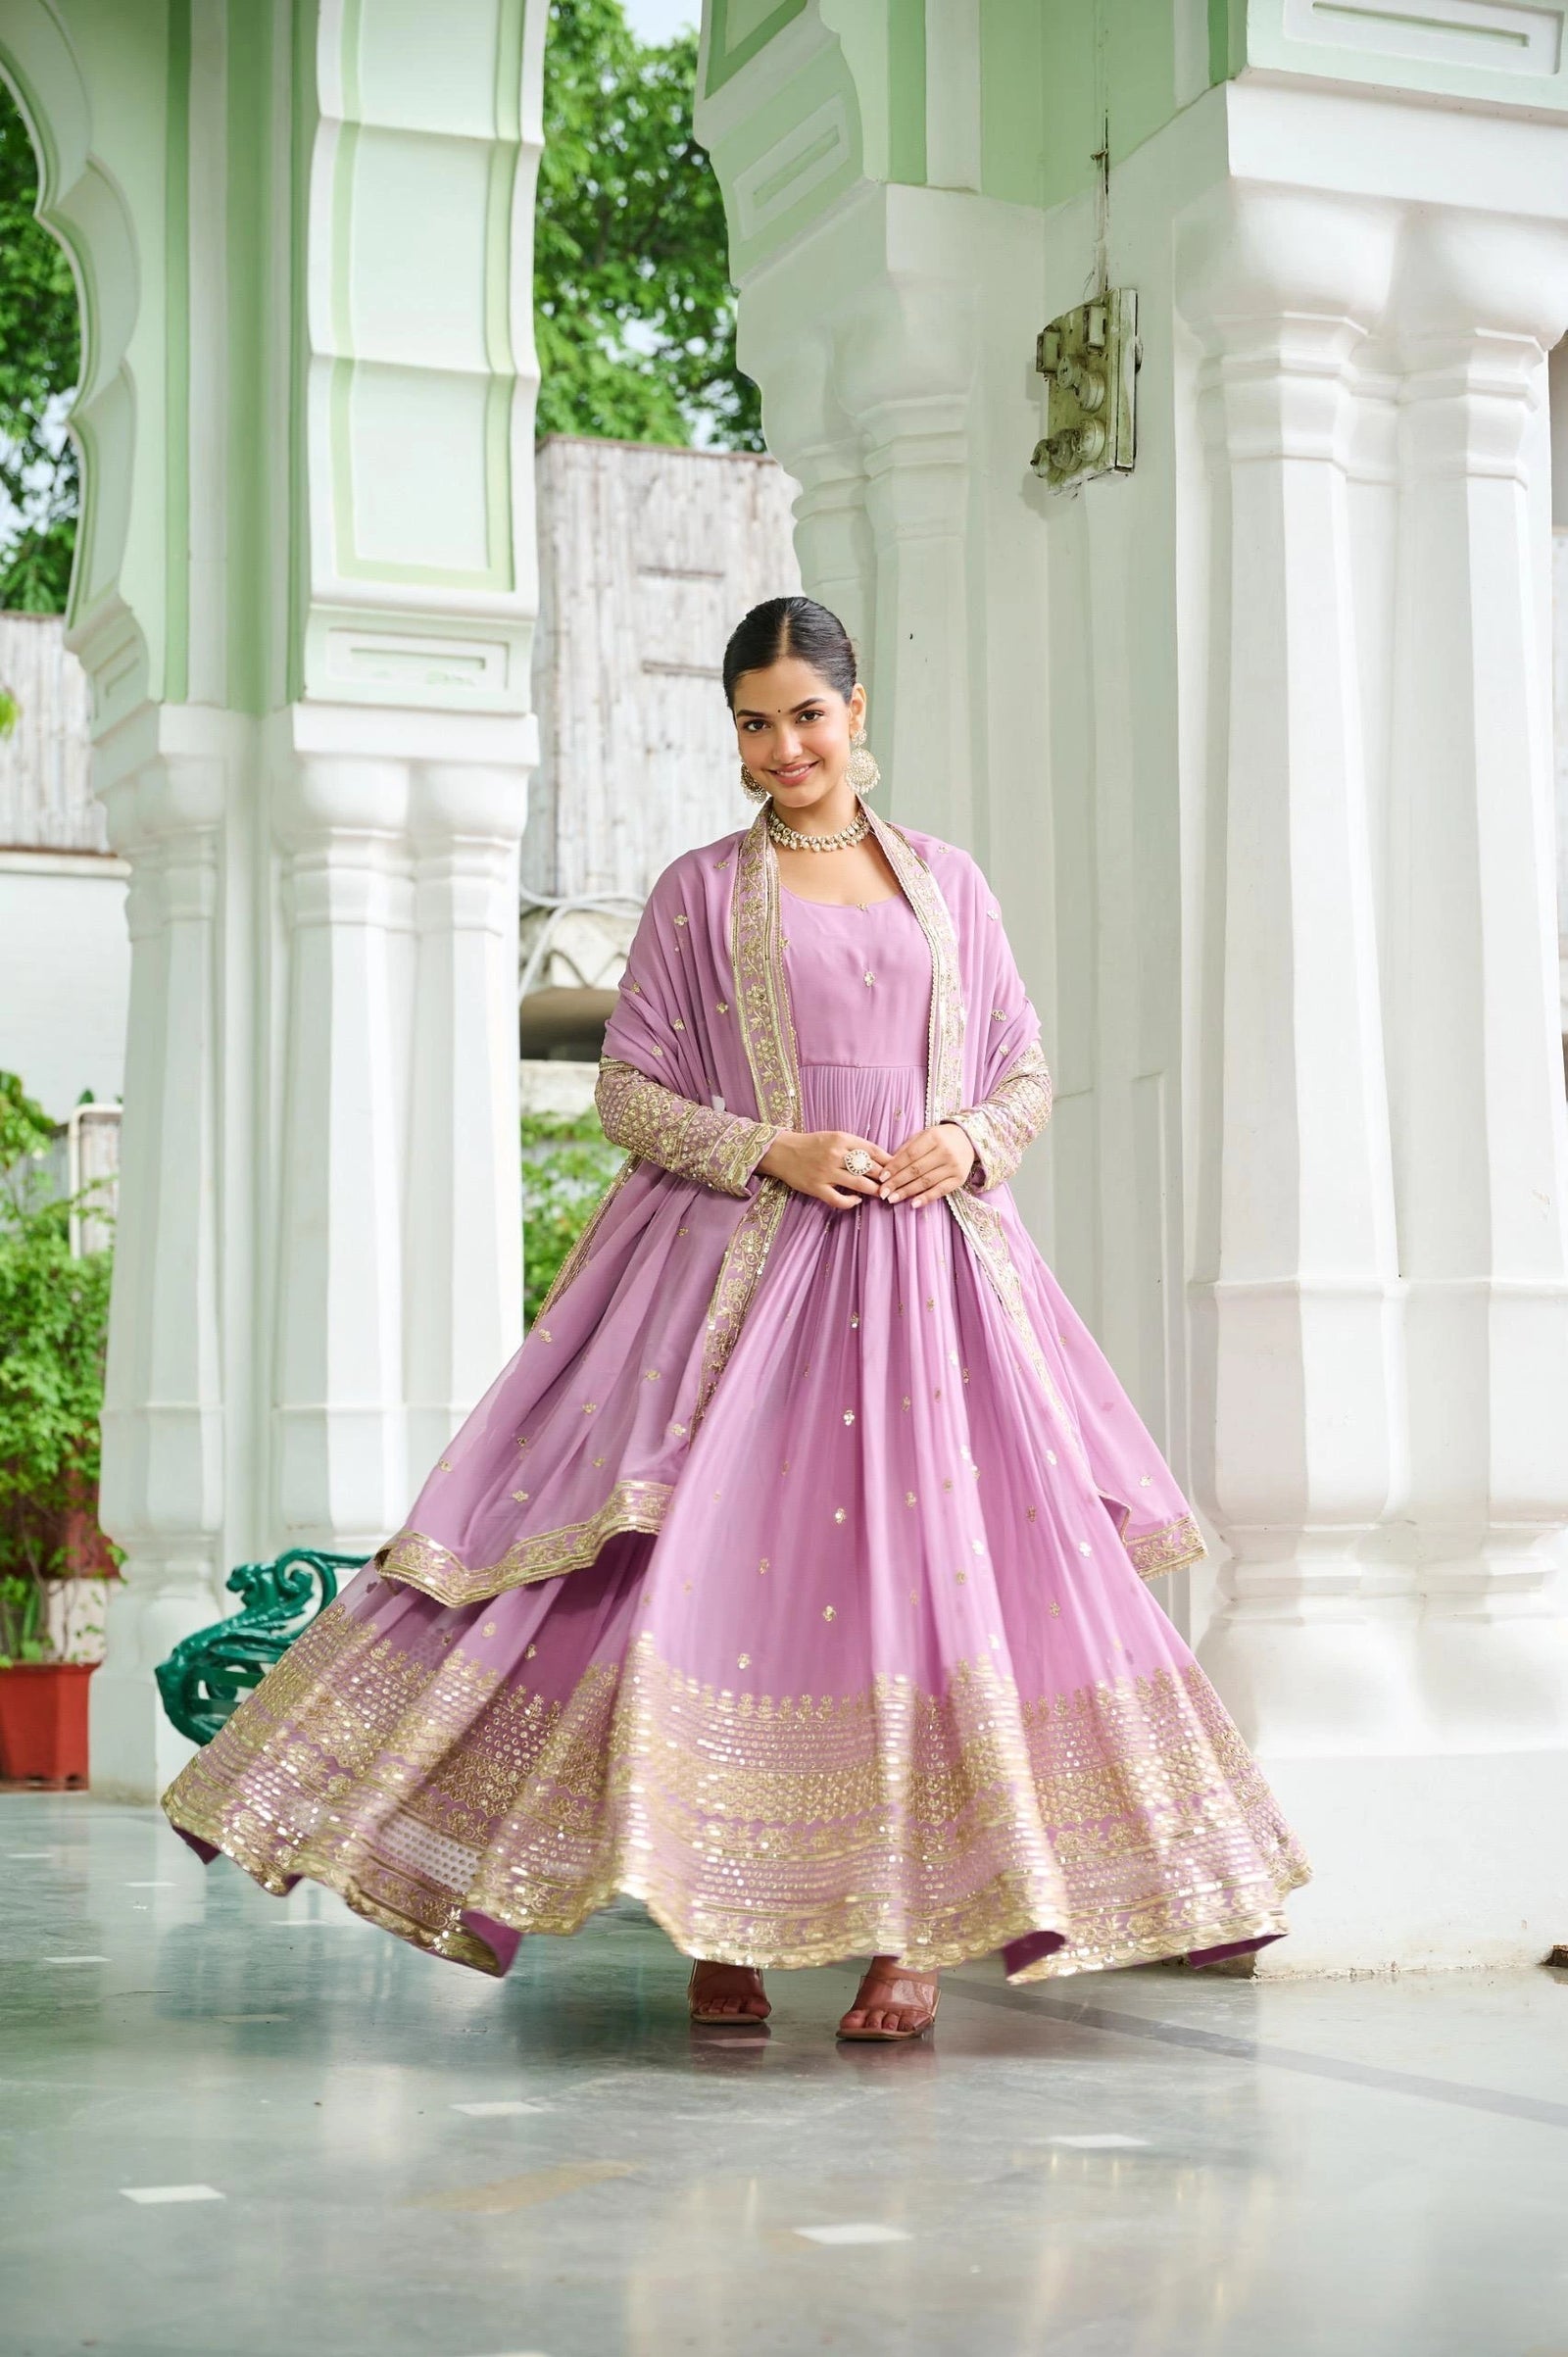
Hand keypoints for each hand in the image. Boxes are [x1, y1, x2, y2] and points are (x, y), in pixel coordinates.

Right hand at [758, 1129, 890, 1207]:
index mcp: (841, 1138)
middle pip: (869, 1168)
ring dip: (875, 1191)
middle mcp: (835, 1154)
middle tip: (895, 1184)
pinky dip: (851, 1202)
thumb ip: (853, 1145)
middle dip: (885, 1177)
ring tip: (883, 1194)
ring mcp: (826, 1172)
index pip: (873, 1150)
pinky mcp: (817, 1188)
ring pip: (859, 1184)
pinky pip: (839, 1199)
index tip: (898, 1167)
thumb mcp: (834, 1136)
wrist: (782, 1152)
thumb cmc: (811, 1144)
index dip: (889, 1160)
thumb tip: (878, 1158)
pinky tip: (857, 1200)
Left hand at [878, 1122, 975, 1207]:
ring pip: (926, 1182)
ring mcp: (953, 1167)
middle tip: (883, 1192)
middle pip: (916, 1170)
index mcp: (934, 1137)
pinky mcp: (959, 1179)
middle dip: (897, 1182)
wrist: (968, 1140)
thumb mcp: (924, 1136)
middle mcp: (945, 1152)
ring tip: (893, 1199)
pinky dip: (926, 1198)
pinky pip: (940, 1191)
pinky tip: (913, 1204)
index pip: (910, 1155)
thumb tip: (889, 1166)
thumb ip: (907, 1148)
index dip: (895, 1167)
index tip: (882, 1177)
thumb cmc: (940, 1138)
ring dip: (907, 1192)